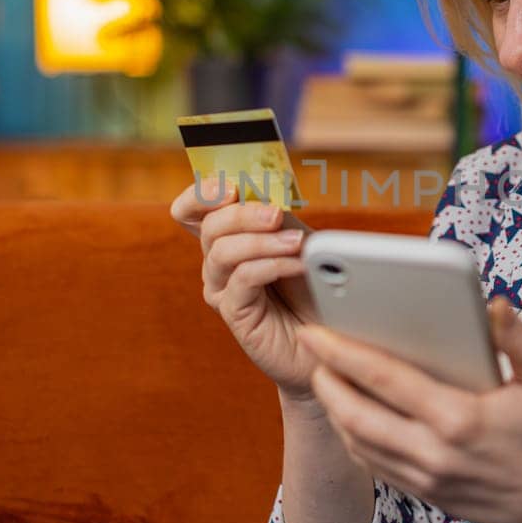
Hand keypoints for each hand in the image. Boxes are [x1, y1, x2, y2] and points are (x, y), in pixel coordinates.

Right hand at [169, 178, 319, 401]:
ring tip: (297, 243)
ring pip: (222, 252)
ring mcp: (222, 289)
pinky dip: (271, 265)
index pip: (191, 211)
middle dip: (244, 214)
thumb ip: (273, 214)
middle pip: (209, 226)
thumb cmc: (311, 285)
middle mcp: (217, 263)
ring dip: (262, 241)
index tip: (230, 187)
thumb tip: (257, 190)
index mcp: (227, 238)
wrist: (329, 335)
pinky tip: (297, 265)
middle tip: (277, 214)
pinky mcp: (235, 314)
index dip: (200, 194)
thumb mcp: (295, 238)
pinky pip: (242, 279)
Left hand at [298, 297, 521, 522]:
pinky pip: (375, 466)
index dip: (342, 353)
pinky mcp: (427, 497)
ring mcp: (427, 481)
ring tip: (327, 379)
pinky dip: (354, 439)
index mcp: (458, 419)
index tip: (316, 332)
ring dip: (335, 410)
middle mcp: (434, 454)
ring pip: (358, 444)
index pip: (383, 379)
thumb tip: (493, 307)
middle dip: (326, 381)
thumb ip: (520, 340)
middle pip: (355, 416)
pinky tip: (353, 416)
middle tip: (312, 353)